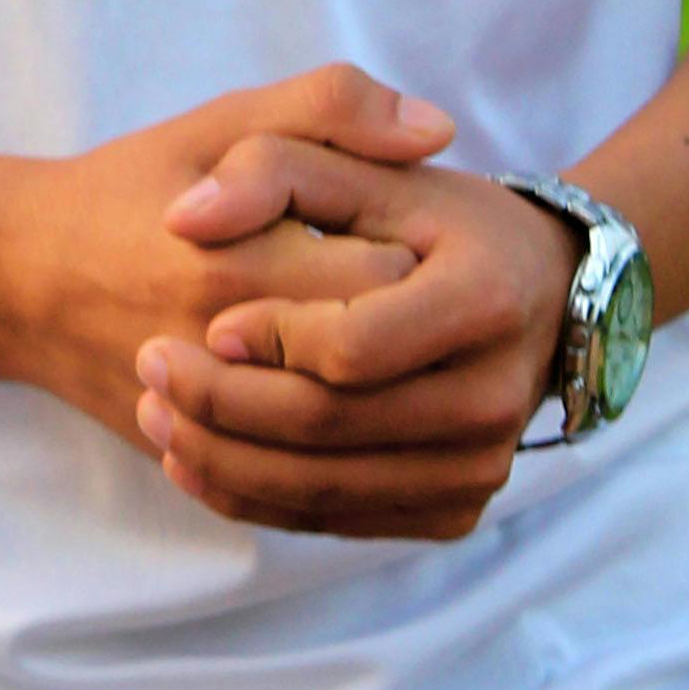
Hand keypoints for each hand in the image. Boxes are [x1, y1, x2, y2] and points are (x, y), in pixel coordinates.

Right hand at [0, 64, 447, 461]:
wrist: (20, 275)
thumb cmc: (132, 185)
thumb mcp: (226, 121)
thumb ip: (332, 108)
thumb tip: (438, 129)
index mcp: (239, 259)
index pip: (385, 286)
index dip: (426, 267)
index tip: (430, 245)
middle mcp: (220, 348)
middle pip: (371, 371)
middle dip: (413, 343)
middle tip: (421, 309)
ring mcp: (201, 416)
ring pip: (336, 448)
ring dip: (384, 414)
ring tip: (393, 364)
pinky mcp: (193, 458)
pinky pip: (286, 492)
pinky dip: (335, 467)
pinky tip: (355, 423)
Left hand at [137, 140, 582, 540]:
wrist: (536, 291)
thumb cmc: (437, 221)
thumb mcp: (364, 169)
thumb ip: (273, 169)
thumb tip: (185, 217)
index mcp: (482, 299)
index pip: (352, 345)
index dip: (268, 340)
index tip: (209, 323)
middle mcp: (494, 397)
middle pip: (329, 426)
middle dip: (223, 405)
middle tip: (151, 369)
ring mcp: (478, 466)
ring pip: (323, 488)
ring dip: (224, 461)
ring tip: (157, 417)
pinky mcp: (455, 509)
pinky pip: (339, 520)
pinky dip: (258, 498)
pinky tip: (198, 462)